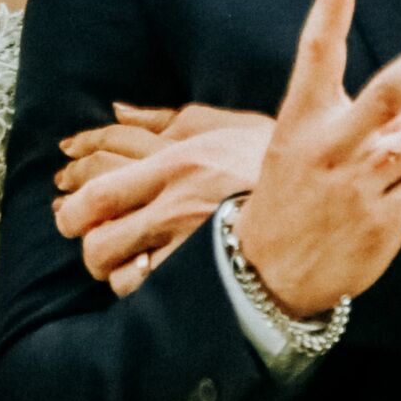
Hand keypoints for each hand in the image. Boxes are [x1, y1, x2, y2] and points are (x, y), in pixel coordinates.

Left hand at [59, 104, 275, 296]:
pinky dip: (139, 289)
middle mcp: (177, 203)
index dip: (73, 199)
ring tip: (117, 264)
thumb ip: (168, 119)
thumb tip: (118, 110)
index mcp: (178, 161)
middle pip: (96, 229)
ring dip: (108, 268)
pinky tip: (145, 282)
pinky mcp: (206, 274)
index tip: (66, 205)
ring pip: (117, 265)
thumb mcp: (224, 124)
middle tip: (87, 239)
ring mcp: (191, 243)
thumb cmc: (276, 162)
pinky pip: (151, 290)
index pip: (100, 182)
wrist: (334, 194)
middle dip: (83, 238)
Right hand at [232, 0, 400, 318]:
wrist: (266, 272)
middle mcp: (329, 147)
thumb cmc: (301, 195)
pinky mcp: (380, 223)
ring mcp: (355, 187)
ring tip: (394, 171)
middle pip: (389, 94)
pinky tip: (400, 202)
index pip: (317, 51)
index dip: (331, 5)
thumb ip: (391, 134)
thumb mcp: (326, 152)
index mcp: (303, 120)